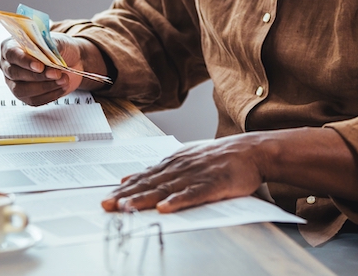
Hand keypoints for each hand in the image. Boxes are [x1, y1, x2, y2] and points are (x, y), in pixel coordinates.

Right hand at [0, 33, 86, 104]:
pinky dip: (49, 95)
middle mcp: (9, 64)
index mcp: (11, 46)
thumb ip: (49, 47)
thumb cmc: (60, 48)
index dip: (25, 61)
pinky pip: (33, 100)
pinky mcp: (24, 96)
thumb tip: (45, 53)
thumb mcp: (57, 41)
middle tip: (56, 74)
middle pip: (15, 73)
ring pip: (21, 90)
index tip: (40, 66)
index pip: (11, 53)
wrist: (72, 61)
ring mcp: (14, 82)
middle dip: (37, 76)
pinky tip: (61, 87)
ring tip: (62, 80)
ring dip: (44, 87)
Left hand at [101, 134, 265, 213]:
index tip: (107, 199)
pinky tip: (165, 208)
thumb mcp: (185, 157)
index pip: (144, 177)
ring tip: (127, 208)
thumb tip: (129, 177)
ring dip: (145, 199)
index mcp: (173, 162)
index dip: (125, 189)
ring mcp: (196, 175)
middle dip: (127, 195)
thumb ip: (159, 169)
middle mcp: (180, 167)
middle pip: (149, 184)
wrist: (250, 151)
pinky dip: (178, 201)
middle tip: (107, 205)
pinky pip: (193, 194)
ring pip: (165, 189)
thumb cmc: (218, 157)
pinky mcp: (212, 184)